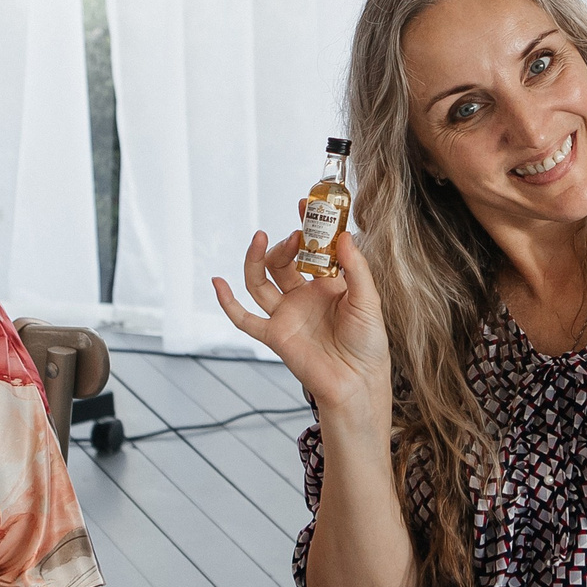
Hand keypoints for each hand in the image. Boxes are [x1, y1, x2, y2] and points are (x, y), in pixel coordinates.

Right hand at [212, 219, 391, 420]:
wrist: (357, 382)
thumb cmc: (368, 344)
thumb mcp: (368, 300)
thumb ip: (355, 268)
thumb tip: (344, 236)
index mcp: (328, 285)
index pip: (312, 249)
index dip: (307, 227)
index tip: (304, 205)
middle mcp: (304, 297)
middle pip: (283, 262)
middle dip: (286, 244)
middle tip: (296, 233)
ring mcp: (287, 315)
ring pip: (261, 282)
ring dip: (257, 259)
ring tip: (263, 239)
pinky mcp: (274, 335)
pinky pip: (244, 318)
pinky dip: (228, 302)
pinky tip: (218, 283)